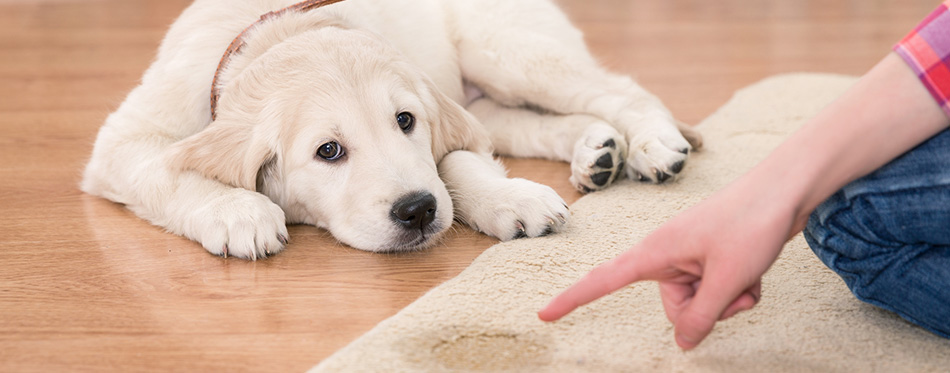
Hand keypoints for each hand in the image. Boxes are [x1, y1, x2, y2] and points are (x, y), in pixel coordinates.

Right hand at [538, 175, 802, 349]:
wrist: (786, 189)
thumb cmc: (751, 223)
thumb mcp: (727, 280)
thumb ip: (702, 317)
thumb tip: (683, 344)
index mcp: (656, 252)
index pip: (603, 280)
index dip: (573, 299)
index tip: (544, 314)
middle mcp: (667, 255)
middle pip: (674, 308)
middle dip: (707, 309)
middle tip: (734, 287)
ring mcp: (690, 257)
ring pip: (701, 303)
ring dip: (729, 299)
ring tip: (748, 274)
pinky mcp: (710, 258)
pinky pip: (717, 291)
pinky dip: (739, 289)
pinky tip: (755, 271)